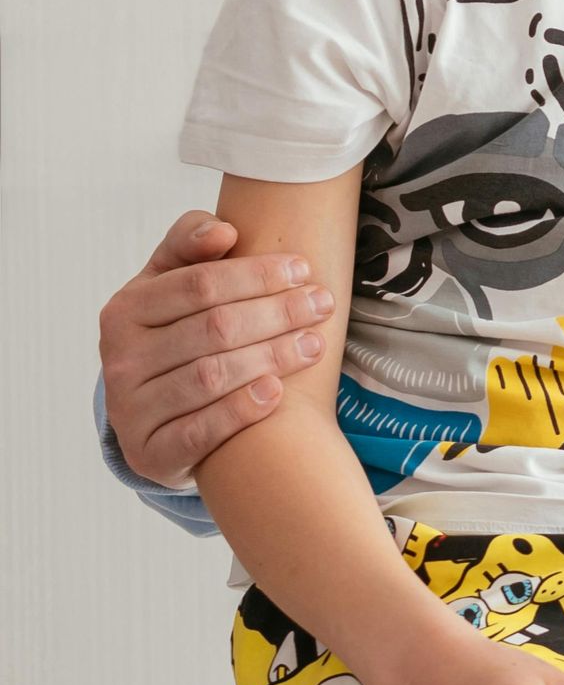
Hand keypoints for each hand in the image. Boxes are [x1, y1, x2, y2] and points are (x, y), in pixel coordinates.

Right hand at [101, 213, 334, 485]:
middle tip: (321, 304)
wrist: (150, 413)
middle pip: (214, 329)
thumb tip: (224, 230)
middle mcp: (120, 360)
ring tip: (313, 345)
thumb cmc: (172, 331)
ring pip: (211, 377)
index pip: (201, 284)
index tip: (303, 268)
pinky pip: (199, 431)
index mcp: (125, 309)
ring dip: (271, 357)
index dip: (257, 274)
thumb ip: (189, 243)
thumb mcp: (168, 281)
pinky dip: (241, 410)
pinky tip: (276, 392)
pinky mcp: (149, 454)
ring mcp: (130, 410)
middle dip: (276, 313)